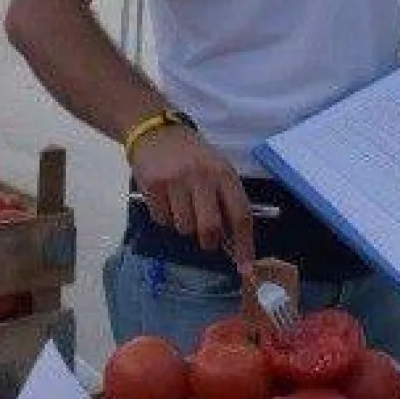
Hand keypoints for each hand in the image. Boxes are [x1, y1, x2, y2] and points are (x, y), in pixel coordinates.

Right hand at [128, 126, 254, 273]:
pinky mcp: (153, 186)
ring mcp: (176, 181)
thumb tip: (233, 241)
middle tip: (205, 239)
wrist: (156, 131)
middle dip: (208, 241)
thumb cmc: (192, 155)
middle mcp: (202, 177)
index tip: (246, 267)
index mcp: (224, 174)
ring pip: (184, 228)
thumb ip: (226, 199)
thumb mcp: (217, 169)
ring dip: (183, 226)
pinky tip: (165, 198)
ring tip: (180, 205)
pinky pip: (162, 220)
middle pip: (210, 228)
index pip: (240, 215)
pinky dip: (165, 217)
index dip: (245, 245)